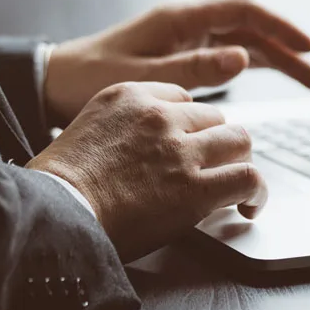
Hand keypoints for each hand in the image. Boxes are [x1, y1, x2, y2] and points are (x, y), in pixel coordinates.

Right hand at [26, 81, 266, 261]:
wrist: (52, 213)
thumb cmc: (57, 186)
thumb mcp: (86, 129)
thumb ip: (123, 127)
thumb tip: (146, 147)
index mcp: (131, 95)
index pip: (183, 98)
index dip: (189, 125)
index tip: (188, 144)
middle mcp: (161, 116)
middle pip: (215, 118)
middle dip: (216, 142)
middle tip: (213, 167)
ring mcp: (181, 150)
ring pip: (238, 140)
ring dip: (238, 162)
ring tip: (236, 184)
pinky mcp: (195, 188)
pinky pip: (248, 178)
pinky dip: (257, 192)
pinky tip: (250, 206)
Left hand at [44, 0, 309, 123]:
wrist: (55, 82)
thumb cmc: (89, 77)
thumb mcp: (142, 77)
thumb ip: (193, 69)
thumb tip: (243, 58)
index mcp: (178, 20)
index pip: (242, 12)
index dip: (279, 26)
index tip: (307, 47)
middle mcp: (188, 25)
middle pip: (252, 29)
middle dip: (289, 50)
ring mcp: (188, 39)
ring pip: (246, 43)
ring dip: (279, 60)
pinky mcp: (184, 56)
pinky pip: (230, 56)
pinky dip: (256, 65)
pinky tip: (275, 75)